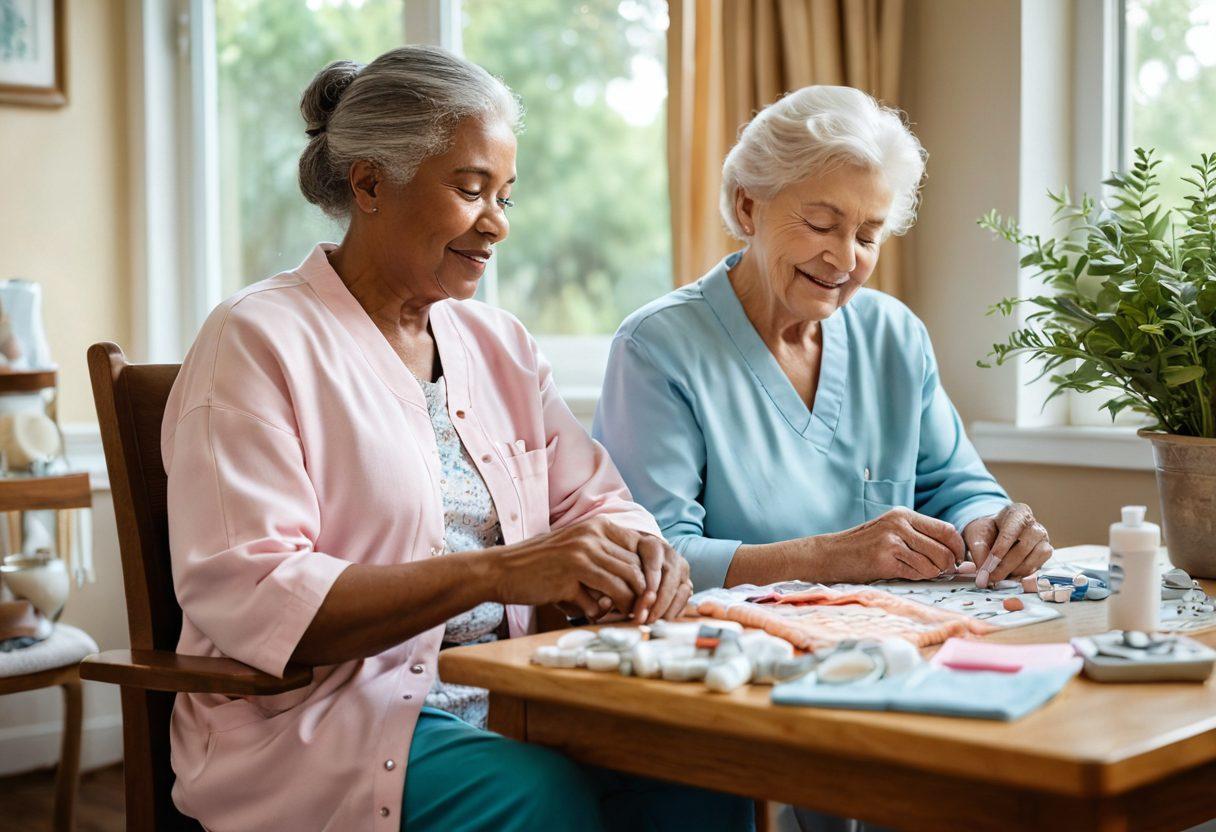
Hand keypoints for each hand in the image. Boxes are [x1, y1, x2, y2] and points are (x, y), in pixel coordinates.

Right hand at [490, 516, 691, 622]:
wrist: (502, 570)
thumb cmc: (543, 563)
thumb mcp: (578, 548)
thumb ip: (607, 558)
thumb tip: (642, 582)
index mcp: (597, 526)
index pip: (639, 549)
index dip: (649, 575)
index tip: (650, 594)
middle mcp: (591, 537)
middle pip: (634, 570)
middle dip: (642, 596)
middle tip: (641, 612)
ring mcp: (579, 557)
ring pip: (622, 587)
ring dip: (626, 607)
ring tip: (623, 616)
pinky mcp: (567, 580)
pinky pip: (597, 603)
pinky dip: (599, 614)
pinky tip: (592, 615)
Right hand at [815, 507, 964, 582]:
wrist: (831, 554)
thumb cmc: (864, 546)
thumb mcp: (891, 531)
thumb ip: (918, 536)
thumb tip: (954, 553)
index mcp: (904, 514)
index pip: (946, 530)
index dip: (958, 548)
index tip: (958, 559)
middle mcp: (899, 524)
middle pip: (944, 548)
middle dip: (948, 565)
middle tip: (942, 571)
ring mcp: (892, 541)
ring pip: (933, 563)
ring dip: (933, 573)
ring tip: (921, 572)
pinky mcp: (885, 559)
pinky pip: (917, 573)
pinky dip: (918, 577)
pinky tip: (905, 573)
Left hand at [963, 503, 1051, 586]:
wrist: (995, 532)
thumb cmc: (986, 531)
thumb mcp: (976, 535)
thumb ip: (978, 550)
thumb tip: (983, 571)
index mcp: (1017, 513)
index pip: (1010, 533)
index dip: (999, 552)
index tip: (988, 567)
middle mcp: (1034, 525)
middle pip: (1023, 547)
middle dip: (1005, 566)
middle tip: (990, 578)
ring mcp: (1043, 539)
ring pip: (1033, 559)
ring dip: (1014, 571)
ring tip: (998, 575)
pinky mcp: (1045, 552)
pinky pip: (1037, 566)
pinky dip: (1022, 574)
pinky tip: (1009, 574)